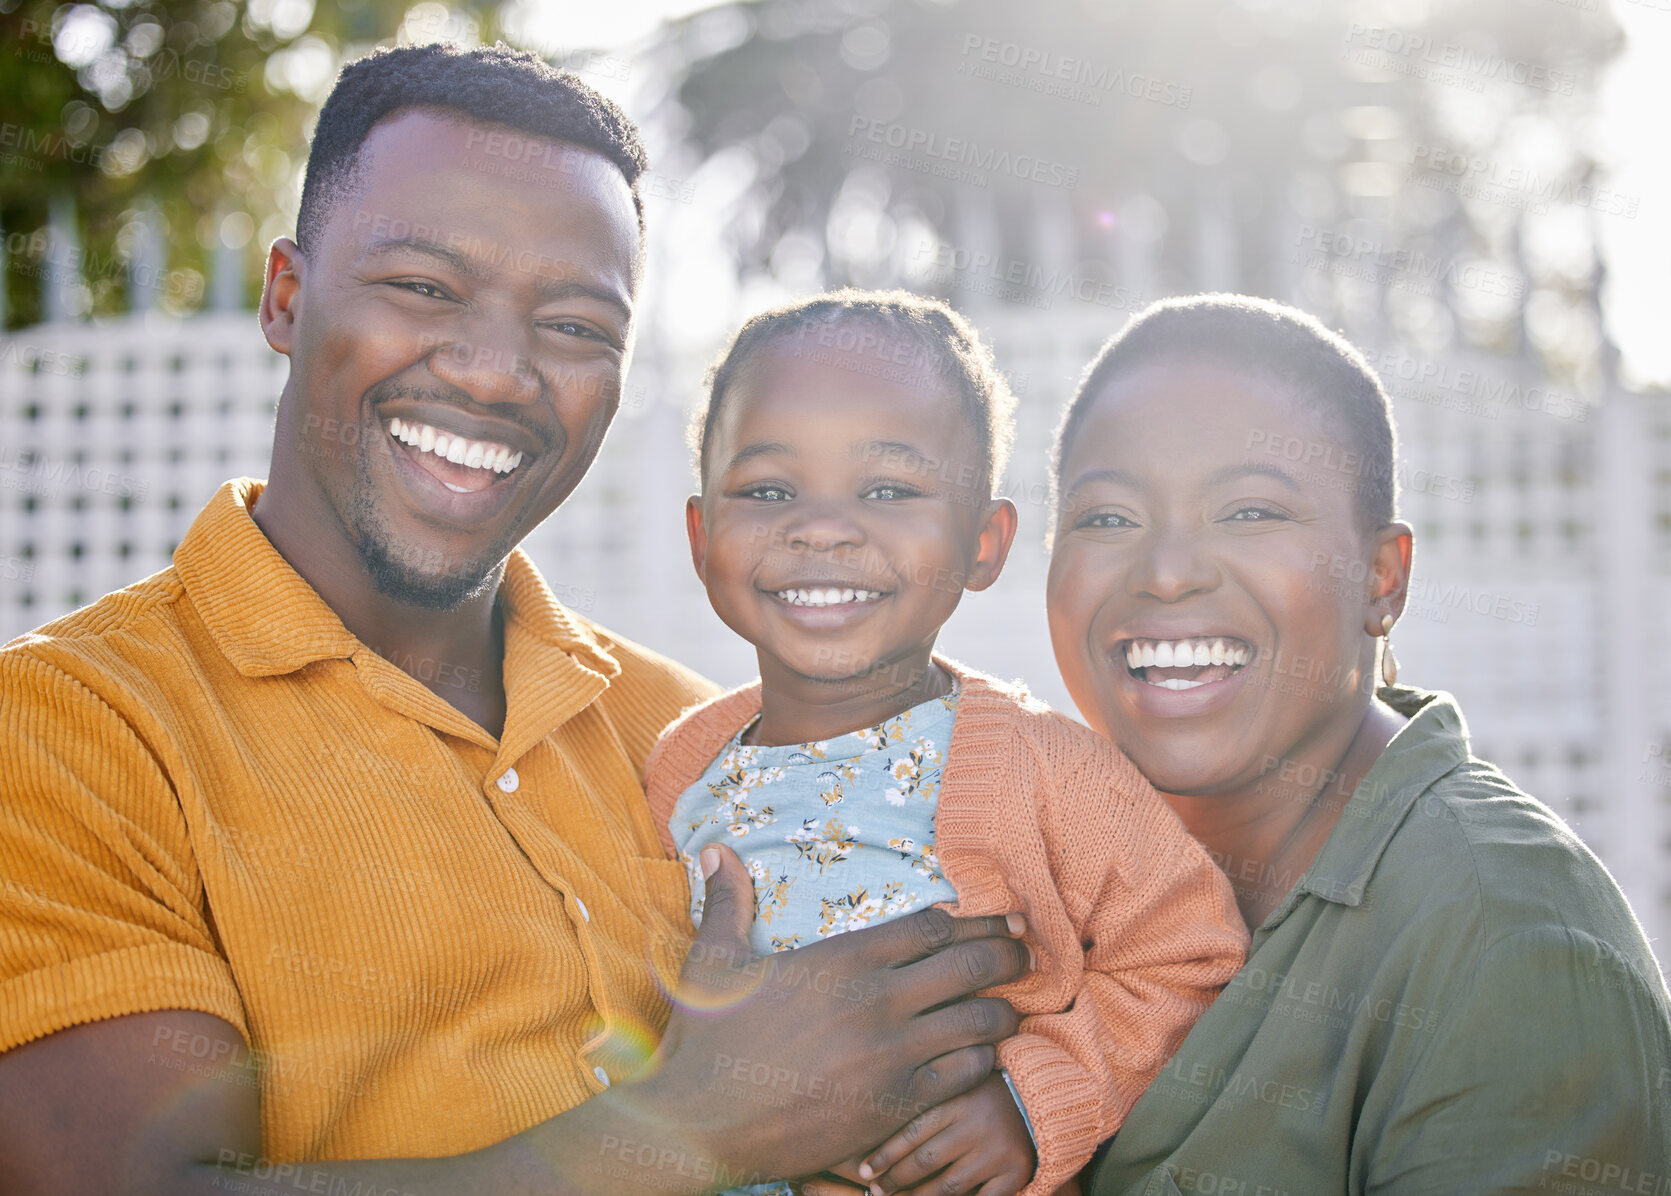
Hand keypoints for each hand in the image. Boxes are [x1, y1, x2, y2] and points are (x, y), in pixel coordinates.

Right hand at [628, 844, 1030, 1179]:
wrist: (697, 1123)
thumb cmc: (704, 1041)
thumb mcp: (712, 960)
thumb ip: (727, 901)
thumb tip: (715, 849)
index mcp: (841, 958)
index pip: (931, 926)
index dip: (972, 921)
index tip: (998, 918)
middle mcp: (875, 999)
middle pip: (968, 964)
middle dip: (1007, 954)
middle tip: (1028, 951)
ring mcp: (890, 1053)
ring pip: (977, 1020)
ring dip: (1002, 1011)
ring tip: (1013, 1008)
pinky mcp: (894, 1104)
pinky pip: (963, 1075)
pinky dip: (982, 1063)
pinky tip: (984, 1058)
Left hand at [858, 1072, 1035, 1195]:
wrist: (1040, 1098)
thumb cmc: (985, 1093)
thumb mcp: (959, 1086)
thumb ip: (929, 1102)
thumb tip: (880, 1128)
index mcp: (959, 1101)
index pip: (913, 1131)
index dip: (885, 1154)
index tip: (864, 1170)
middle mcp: (976, 1126)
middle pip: (926, 1161)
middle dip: (896, 1179)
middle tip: (876, 1190)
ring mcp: (996, 1152)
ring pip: (947, 1187)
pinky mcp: (1014, 1173)